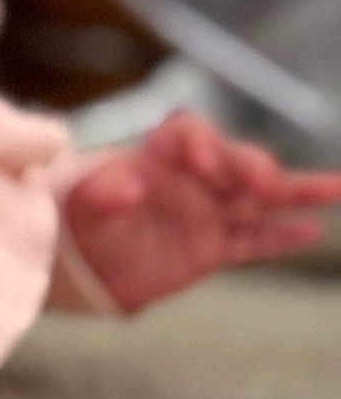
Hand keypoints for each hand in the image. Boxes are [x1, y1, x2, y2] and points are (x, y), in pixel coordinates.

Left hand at [63, 111, 340, 312]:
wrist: (85, 264)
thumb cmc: (83, 221)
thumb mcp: (84, 205)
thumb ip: (103, 194)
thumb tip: (125, 188)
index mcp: (158, 155)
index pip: (189, 134)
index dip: (201, 143)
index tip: (202, 162)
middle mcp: (193, 178)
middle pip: (235, 160)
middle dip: (251, 166)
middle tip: (259, 182)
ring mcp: (210, 211)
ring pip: (262, 198)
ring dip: (297, 191)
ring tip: (337, 187)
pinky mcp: (217, 247)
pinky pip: (255, 240)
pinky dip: (281, 237)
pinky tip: (311, 231)